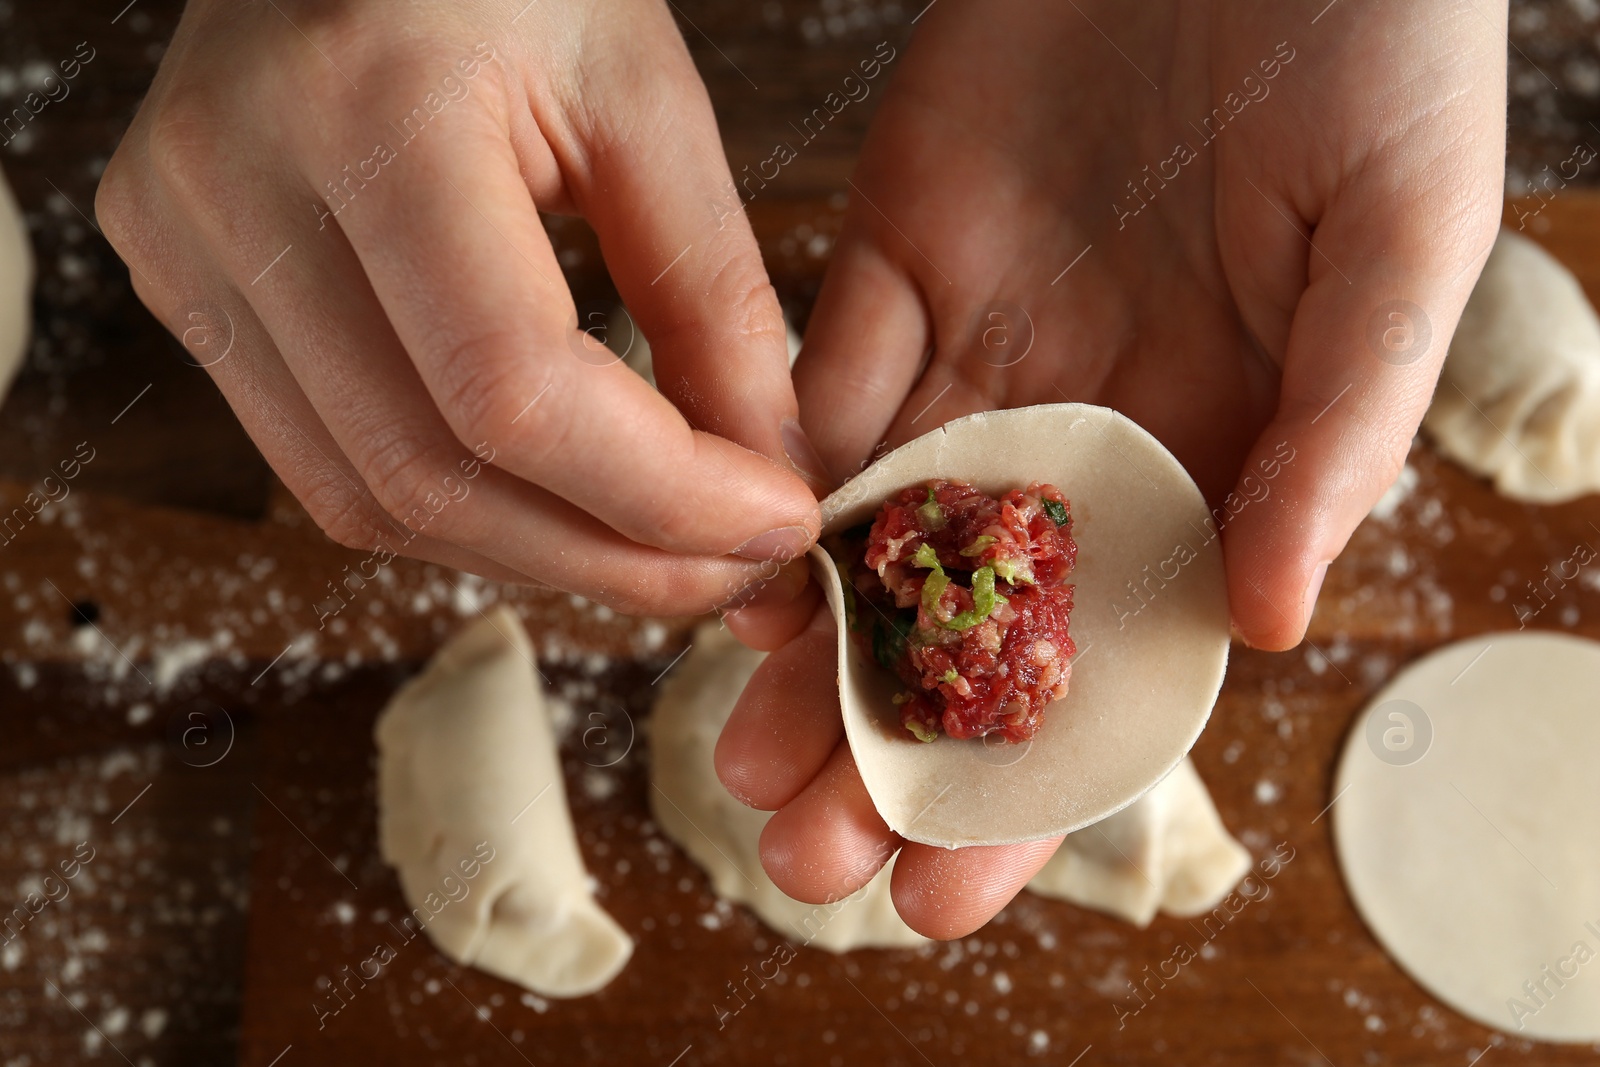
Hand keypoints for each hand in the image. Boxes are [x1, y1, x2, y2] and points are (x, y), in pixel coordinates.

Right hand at [96, 0, 824, 614]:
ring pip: (369, 499)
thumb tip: (766, 473)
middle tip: (732, 575)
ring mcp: (179, 242)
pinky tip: (557, 505)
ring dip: (538, 554)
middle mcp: (233, 186)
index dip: (661, 495)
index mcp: (367, 106)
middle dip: (611, 557)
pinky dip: (460, 509)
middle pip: (432, 475)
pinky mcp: (178, 282)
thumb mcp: (642, 97)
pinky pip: (327, 463)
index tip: (777, 524)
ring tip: (660, 553)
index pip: (513, 388)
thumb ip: (709, 292)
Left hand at [720, 0, 1504, 936]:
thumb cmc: (1385, 47)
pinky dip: (779, 471)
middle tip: (805, 852)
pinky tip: (728, 564)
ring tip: (745, 754)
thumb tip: (1262, 622)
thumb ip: (1336, 428)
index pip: (1114, 657)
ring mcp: (988, 339)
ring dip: (812, 645)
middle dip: (889, 744)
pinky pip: (829, 379)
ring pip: (879, 529)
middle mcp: (1088, 421)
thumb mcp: (1405, 240)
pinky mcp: (903, 247)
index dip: (1027, 783)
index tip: (942, 891)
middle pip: (974, 624)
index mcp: (1217, 450)